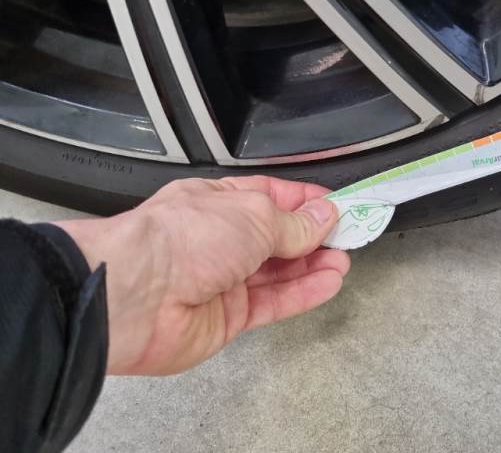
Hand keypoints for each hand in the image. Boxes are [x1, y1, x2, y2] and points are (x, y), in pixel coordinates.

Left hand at [55, 176, 348, 375]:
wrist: (136, 296)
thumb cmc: (179, 239)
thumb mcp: (252, 215)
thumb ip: (292, 223)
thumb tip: (322, 218)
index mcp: (218, 200)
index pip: (271, 197)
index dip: (305, 202)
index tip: (337, 206)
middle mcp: (219, 238)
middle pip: (277, 236)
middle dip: (314, 235)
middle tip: (349, 234)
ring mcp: (223, 279)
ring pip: (278, 271)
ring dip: (313, 265)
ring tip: (343, 260)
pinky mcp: (227, 317)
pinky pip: (273, 303)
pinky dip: (302, 293)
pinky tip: (328, 283)